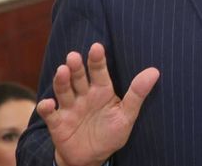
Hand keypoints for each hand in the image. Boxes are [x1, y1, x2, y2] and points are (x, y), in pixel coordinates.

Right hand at [36, 43, 159, 165]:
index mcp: (102, 91)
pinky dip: (46, 108)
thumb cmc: (111, 133)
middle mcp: (84, 95)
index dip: (97, 60)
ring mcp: (70, 108)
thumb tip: (155, 71)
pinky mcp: (58, 123)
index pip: (99, 72)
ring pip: (64, 91)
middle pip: (79, 78)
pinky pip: (50, 114)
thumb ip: (137, 94)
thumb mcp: (127, 115)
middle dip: (76, 67)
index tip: (97, 47)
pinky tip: (47, 103)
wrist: (92, 158)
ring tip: (62, 70)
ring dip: (62, 81)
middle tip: (74, 56)